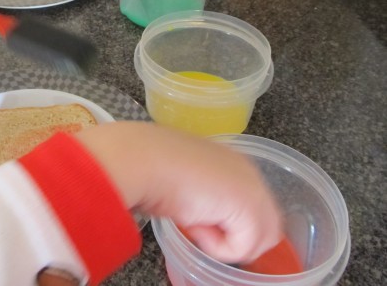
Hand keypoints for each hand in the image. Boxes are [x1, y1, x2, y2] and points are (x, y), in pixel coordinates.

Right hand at [75, 122, 282, 264]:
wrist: (144, 160)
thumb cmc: (150, 166)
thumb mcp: (179, 180)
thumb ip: (199, 195)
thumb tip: (196, 214)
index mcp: (232, 161)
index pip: (250, 205)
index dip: (229, 223)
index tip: (198, 221)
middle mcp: (249, 172)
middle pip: (264, 225)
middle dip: (233, 236)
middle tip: (198, 227)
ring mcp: (253, 188)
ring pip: (259, 240)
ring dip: (226, 243)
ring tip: (195, 227)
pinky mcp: (249, 208)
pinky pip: (244, 248)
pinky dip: (218, 248)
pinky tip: (196, 226)